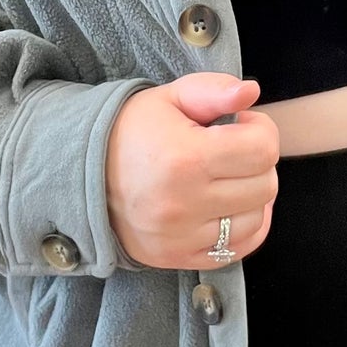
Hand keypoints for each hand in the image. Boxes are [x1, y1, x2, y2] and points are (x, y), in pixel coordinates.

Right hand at [105, 72, 278, 271]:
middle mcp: (183, 203)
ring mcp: (181, 236)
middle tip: (234, 149)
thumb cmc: (132, 130)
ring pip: (255, 219)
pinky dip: (245, 228)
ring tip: (229, 176)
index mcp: (184, 157)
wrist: (82, 174)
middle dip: (258, 161)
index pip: (262, 149)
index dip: (261, 130)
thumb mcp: (169, 97)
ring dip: (252, 195)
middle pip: (264, 184)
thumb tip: (250, 92)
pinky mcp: (178, 257)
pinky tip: (232, 206)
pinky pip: (236, 250)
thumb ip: (213, 90)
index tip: (241, 124)